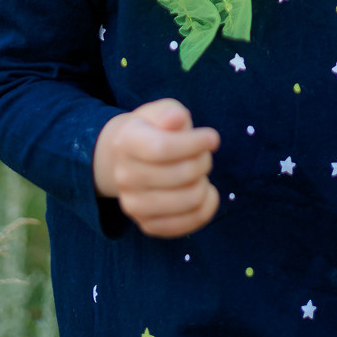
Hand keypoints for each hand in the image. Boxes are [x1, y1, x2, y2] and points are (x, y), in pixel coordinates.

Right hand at [93, 98, 220, 237]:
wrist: (128, 158)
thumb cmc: (154, 130)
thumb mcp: (160, 111)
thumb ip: (170, 113)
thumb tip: (177, 120)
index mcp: (126, 142)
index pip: (163, 148)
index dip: (195, 143)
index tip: (213, 138)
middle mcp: (123, 176)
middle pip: (182, 174)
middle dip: (203, 160)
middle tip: (203, 154)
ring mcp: (133, 204)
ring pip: (190, 200)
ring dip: (204, 183)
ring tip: (199, 173)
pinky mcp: (147, 224)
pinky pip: (188, 223)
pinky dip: (207, 207)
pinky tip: (205, 192)